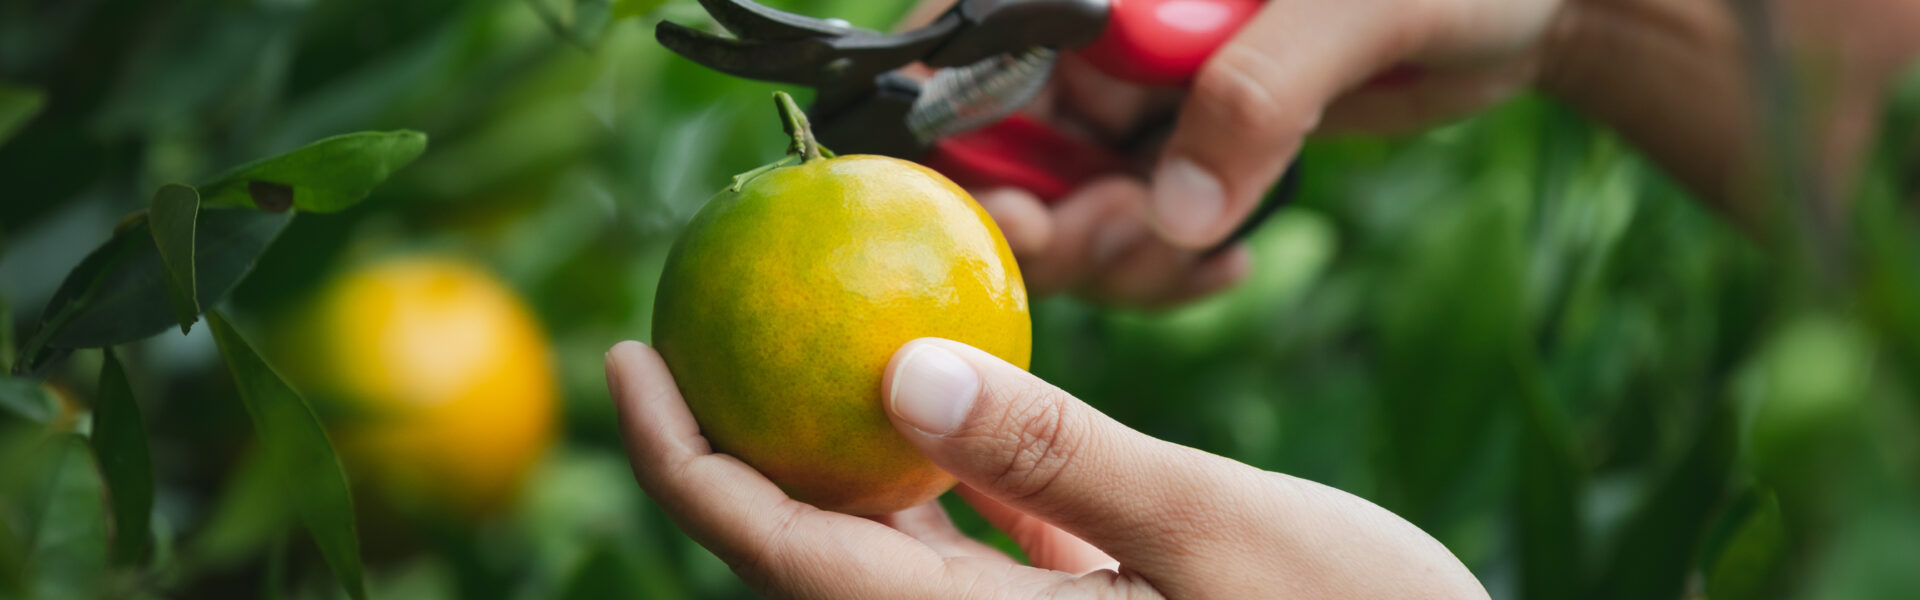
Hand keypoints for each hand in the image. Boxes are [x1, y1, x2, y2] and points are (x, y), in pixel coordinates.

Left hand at [606, 339, 1486, 598]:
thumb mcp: (1217, 533)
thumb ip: (1055, 456)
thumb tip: (895, 374)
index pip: (785, 556)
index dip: (687, 461)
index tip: (632, 354)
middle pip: (810, 557)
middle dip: (737, 451)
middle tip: (696, 330)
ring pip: (887, 554)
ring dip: (835, 458)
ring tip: (804, 354)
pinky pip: (973, 558)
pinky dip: (947, 485)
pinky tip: (957, 414)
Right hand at [907, 0, 1565, 304]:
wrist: (1528, 3)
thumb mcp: (1360, 9)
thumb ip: (1260, 93)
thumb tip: (1177, 213)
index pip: (968, 37)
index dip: (957, 129)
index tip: (1022, 213)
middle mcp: (1100, 17)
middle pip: (994, 134)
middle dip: (1050, 218)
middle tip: (1136, 241)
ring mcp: (1133, 81)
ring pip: (1056, 195)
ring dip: (1113, 256)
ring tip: (1207, 251)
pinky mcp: (1176, 137)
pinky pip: (1124, 222)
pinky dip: (1158, 265)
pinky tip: (1226, 264)